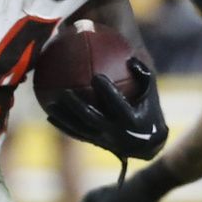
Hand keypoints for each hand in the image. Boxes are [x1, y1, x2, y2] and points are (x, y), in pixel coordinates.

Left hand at [45, 58, 167, 160]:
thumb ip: (143, 74)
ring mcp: (105, 140)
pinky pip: (77, 135)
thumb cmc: (149, 108)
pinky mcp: (96, 143)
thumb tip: (130, 58)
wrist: (147, 143)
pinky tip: (50, 116)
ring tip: (50, 104)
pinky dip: (64, 126)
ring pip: (80, 129)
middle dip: (78, 106)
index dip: (108, 92)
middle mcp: (116, 132)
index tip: (97, 76)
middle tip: (65, 91)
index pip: (117, 104)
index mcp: (131, 119)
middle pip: (92, 119)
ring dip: (64, 118)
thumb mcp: (151, 91)